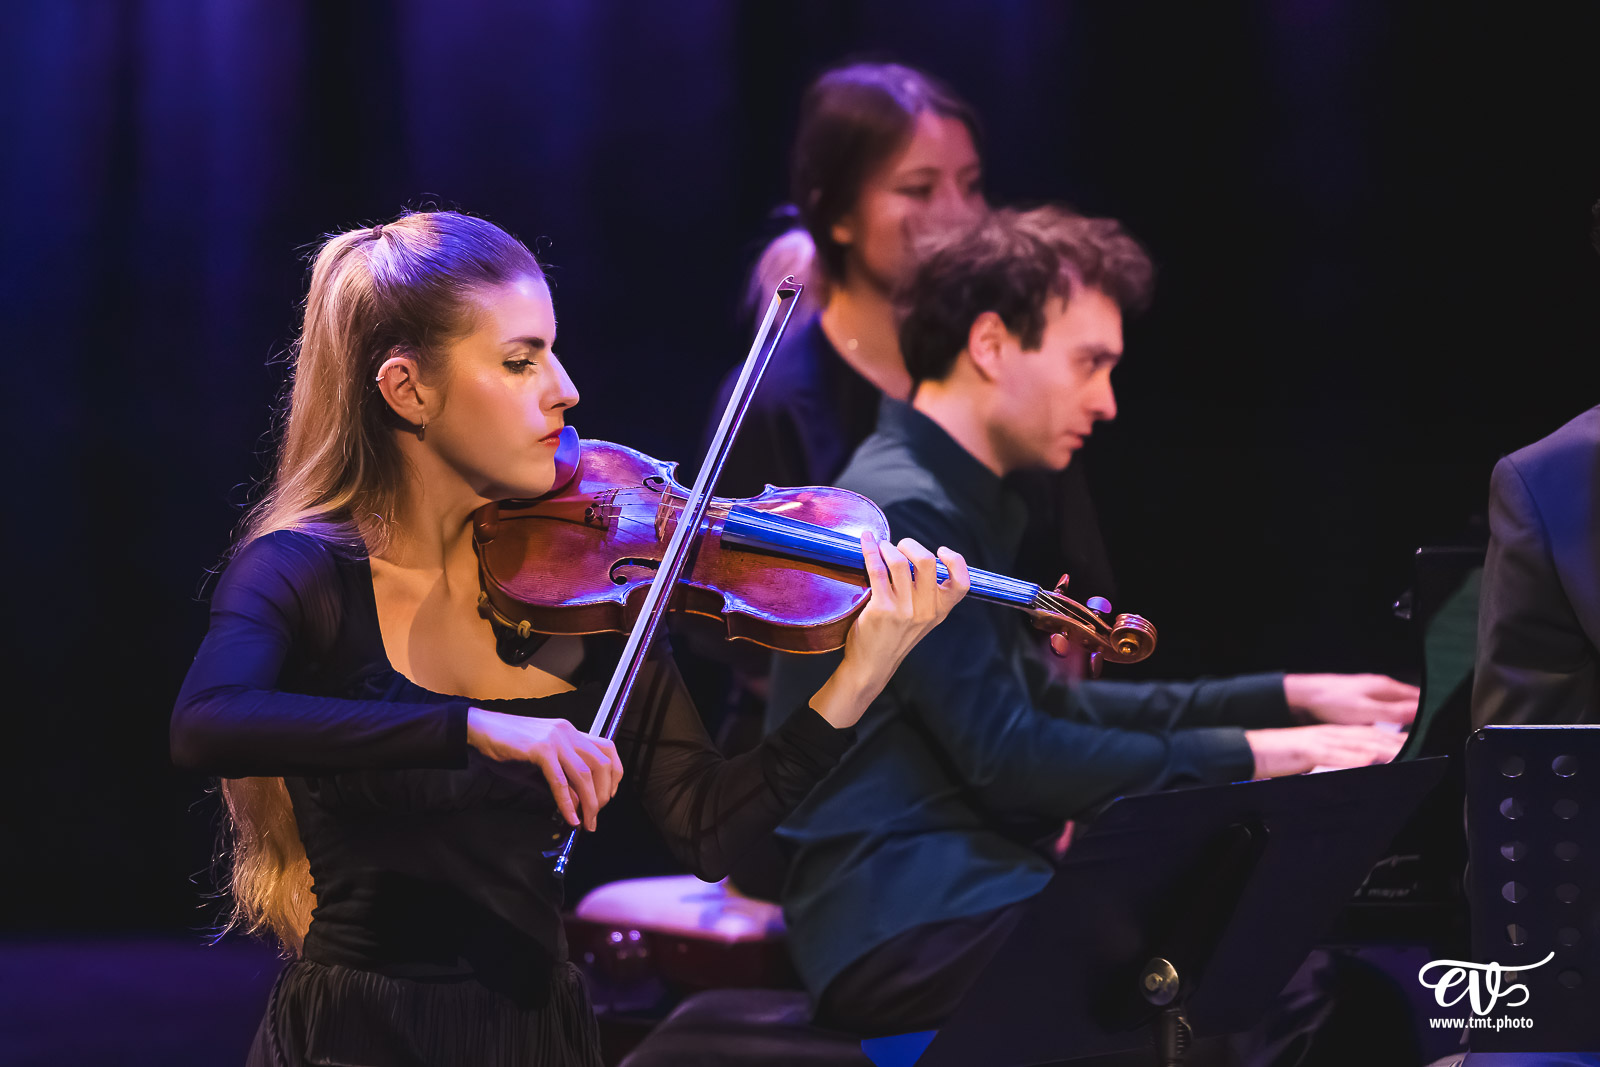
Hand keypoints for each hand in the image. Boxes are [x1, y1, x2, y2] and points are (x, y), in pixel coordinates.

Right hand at [466, 710, 622, 830]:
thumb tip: (576, 805)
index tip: (608, 797)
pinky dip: (567, 803)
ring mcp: (555, 739)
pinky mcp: (540, 750)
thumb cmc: (508, 747)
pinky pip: (560, 781)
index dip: (614, 776)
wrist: (480, 731)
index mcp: (571, 732)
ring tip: (586, 822)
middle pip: (601, 765)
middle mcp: (568, 732)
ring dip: (589, 803)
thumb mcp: (540, 762)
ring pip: (584, 774)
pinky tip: (570, 818)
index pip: (608, 750)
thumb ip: (560, 779)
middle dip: (603, 795)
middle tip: (595, 816)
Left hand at [811, 532, 970, 727]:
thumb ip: (926, 595)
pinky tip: (866, 543)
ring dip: (887, 547)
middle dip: (911, 545)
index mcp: (940, 611)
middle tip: (899, 546)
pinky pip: (877, 570)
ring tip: (880, 547)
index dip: (956, 561)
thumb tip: (916, 557)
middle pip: (927, 562)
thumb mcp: (921, 620)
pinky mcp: (882, 608)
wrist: (872, 665)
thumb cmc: (893, 637)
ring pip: (899, 562)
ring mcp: (904, 610)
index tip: (941, 551)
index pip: (962, 583)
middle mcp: (925, 610)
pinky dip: (870, 551)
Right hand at [1245, 724, 1405, 777]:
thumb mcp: (1309, 760)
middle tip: (1421, 750)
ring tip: (1405, 755)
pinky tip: (1368, 762)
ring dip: (1382, 749)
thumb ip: (1332, 763)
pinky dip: (1352, 758)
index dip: (1392, 741)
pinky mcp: (1306, 750)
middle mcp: (1329, 735)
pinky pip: (1333, 754)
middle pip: (1369, 738)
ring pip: (1356, 743)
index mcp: (1330, 736)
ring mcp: (1318, 741)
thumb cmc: (1276, 757)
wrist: (1248, 750)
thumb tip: (1354, 771)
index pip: (1367, 737)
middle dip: (1395, 744)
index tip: (1413, 747)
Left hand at [1283, 673, 1418, 725]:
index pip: (1418, 698)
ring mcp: (1368, 692)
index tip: (1439, 725)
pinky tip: (1385, 729)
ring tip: (1412, 733)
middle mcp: (1379, 687)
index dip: (1430, 711)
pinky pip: (1380, 710)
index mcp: (1386, 687)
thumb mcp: (1367, 711)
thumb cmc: (1332, 702)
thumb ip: (1394, 713)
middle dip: (1418, 716)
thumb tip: (1421, 712)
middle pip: (1408, 702)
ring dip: (1402, 718)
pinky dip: (1387, 719)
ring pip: (1394, 706)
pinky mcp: (1358, 700)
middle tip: (1428, 733)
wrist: (1303, 697)